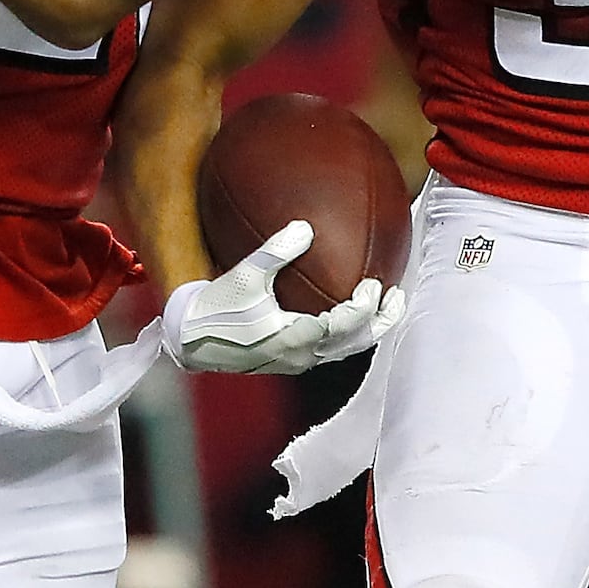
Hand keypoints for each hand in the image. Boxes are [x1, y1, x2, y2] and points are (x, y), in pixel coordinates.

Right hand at [158, 218, 398, 374]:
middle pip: (356, 344)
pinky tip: (347, 310)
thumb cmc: (215, 307)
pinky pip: (330, 348)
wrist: (190, 341)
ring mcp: (297, 361)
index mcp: (295, 337)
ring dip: (367, 329)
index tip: (374, 282)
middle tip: (398, 296)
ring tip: (383, 306)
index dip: (366, 306)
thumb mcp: (242, 275)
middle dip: (381, 322)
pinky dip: (347, 331)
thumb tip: (305, 226)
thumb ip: (274, 252)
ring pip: (345, 350)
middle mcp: (302, 355)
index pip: (345, 325)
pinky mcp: (290, 360)